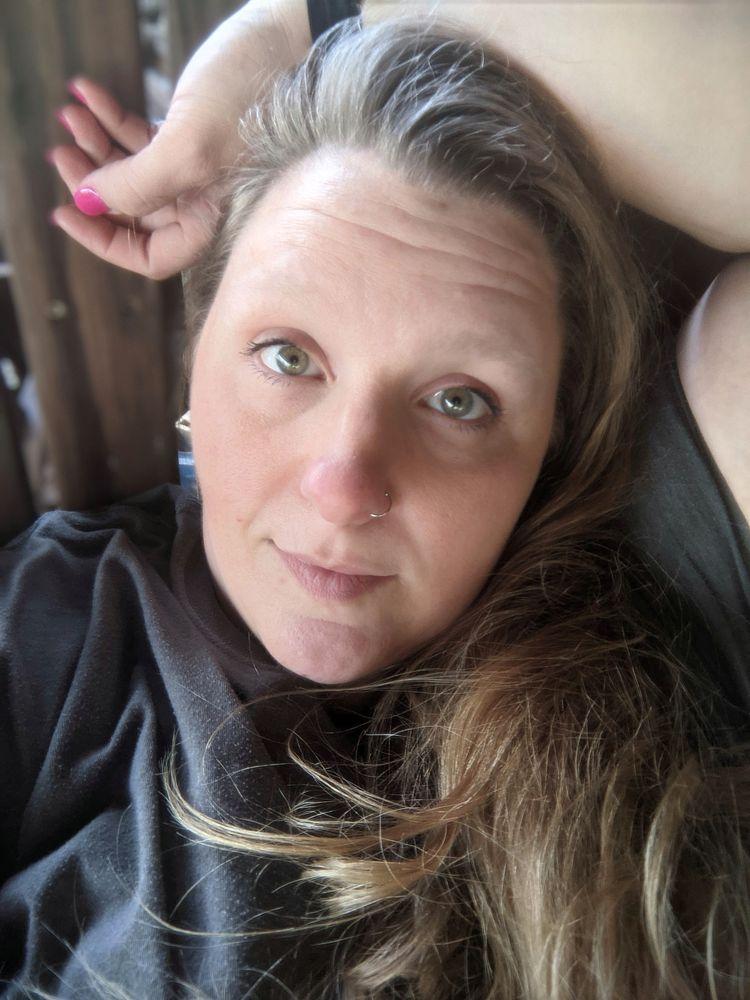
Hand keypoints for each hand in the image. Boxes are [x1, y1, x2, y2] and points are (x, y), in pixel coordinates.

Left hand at [48, 0, 311, 278]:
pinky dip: (113, 119)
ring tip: (72, 113)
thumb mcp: (188, 146)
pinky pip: (144, 140)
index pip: (150, 257)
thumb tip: (90, 201)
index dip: (104, 238)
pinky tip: (90, 94)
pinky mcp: (197, 135)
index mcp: (214, 224)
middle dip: (94, 184)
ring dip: (97, 145)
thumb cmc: (253, 96)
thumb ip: (137, 184)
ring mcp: (202, 171)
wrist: (292, 41)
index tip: (66, 210)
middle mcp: (207, 205)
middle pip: (134, 214)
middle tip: (62, 152)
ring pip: (134, 173)